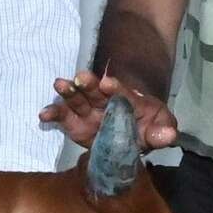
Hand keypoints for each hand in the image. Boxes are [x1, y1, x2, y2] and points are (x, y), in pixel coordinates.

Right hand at [41, 71, 178, 150]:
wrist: (131, 130)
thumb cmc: (147, 126)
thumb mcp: (160, 127)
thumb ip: (163, 131)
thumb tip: (170, 135)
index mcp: (126, 101)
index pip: (121, 93)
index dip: (114, 88)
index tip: (106, 83)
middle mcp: (104, 103)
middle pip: (95, 91)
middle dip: (88, 84)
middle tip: (81, 77)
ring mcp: (88, 112)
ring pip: (77, 99)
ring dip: (69, 92)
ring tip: (59, 84)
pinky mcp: (75, 123)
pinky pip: (63, 118)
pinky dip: (53, 115)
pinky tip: (43, 115)